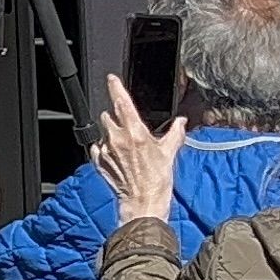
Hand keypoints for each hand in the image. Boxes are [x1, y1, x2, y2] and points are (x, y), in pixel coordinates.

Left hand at [92, 74, 182, 224]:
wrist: (143, 200)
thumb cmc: (157, 178)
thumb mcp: (169, 152)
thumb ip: (175, 133)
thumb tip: (181, 122)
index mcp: (135, 132)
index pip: (121, 102)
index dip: (115, 88)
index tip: (112, 79)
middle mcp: (117, 138)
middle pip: (108, 116)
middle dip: (115, 117)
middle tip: (128, 128)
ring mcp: (106, 150)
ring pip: (103, 131)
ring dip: (111, 134)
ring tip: (125, 146)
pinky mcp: (99, 161)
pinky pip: (98, 147)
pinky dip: (105, 148)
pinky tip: (118, 157)